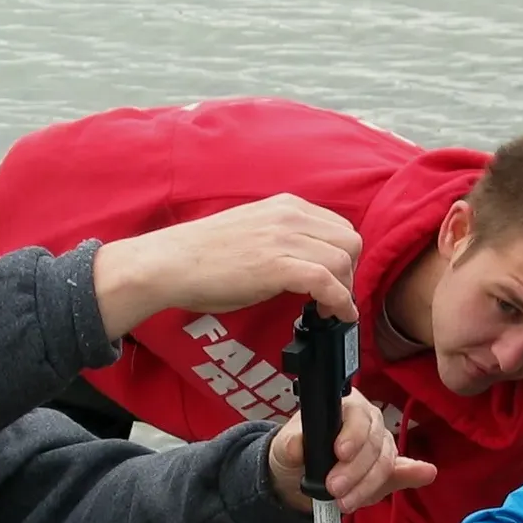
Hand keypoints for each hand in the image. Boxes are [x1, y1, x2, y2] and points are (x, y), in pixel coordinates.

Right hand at [94, 194, 362, 339]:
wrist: (172, 263)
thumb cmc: (202, 255)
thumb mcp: (251, 234)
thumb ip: (279, 240)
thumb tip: (299, 265)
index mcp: (285, 206)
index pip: (338, 227)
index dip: (343, 257)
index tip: (335, 281)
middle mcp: (290, 216)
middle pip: (350, 241)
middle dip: (350, 273)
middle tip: (334, 297)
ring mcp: (285, 239)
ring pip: (343, 261)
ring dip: (345, 290)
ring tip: (332, 311)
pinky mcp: (278, 266)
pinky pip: (327, 282)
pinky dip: (340, 302)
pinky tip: (336, 315)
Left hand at [267, 388, 436, 513]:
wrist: (298, 476)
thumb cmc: (295, 452)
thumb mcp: (284, 448)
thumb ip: (290, 445)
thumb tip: (297, 445)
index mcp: (344, 406)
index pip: (357, 414)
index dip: (352, 435)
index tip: (340, 454)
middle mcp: (367, 421)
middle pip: (373, 442)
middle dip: (355, 469)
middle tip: (334, 488)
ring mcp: (380, 444)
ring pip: (385, 462)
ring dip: (366, 485)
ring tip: (345, 502)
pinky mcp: (388, 467)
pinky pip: (399, 473)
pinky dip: (407, 478)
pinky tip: (422, 475)